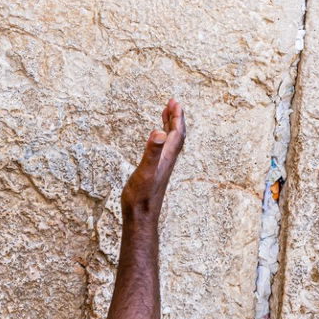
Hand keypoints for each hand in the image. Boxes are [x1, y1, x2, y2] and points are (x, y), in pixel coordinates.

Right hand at [120, 98, 185, 216]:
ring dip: (170, 127)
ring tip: (166, 115)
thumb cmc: (141, 196)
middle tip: (172, 103)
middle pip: (176, 135)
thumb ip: (152, 152)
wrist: (141, 216)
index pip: (176, 133)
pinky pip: (162, 150)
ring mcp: (162, 166)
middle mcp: (167, 160)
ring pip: (170, 142)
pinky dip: (162, 139)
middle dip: (175, 118)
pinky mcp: (155, 172)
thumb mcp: (144, 171)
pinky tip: (156, 140)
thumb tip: (159, 131)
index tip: (174, 102)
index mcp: (166, 157)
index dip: (176, 117)